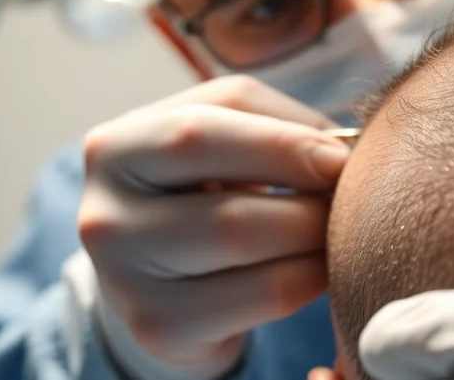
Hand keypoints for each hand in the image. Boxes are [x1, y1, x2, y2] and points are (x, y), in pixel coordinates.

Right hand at [78, 76, 351, 377]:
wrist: (164, 278)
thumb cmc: (204, 191)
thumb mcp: (223, 141)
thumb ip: (274, 127)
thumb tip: (347, 148)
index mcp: (117, 147)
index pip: (204, 128)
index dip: (285, 140)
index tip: (342, 155)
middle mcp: (105, 214)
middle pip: (231, 205)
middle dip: (309, 200)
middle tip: (349, 198)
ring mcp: (126, 279)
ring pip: (246, 247)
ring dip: (315, 236)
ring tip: (338, 226)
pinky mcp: (160, 327)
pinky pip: (265, 294)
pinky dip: (311, 277)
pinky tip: (321, 265)